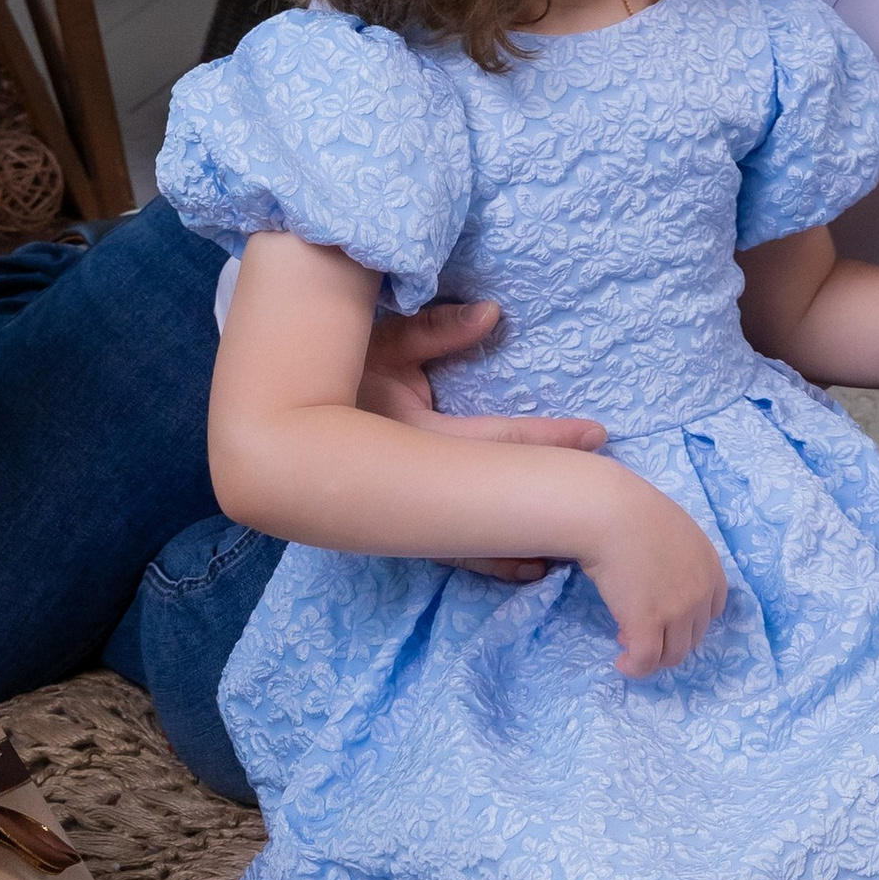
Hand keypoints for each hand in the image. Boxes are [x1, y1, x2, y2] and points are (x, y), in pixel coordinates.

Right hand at [359, 299, 606, 580]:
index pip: (497, 439)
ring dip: (517, 543)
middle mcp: (409, 482)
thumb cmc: (337, 369)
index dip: (549, 437)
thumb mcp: (386, 344)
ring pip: (471, 537)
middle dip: (547, 500)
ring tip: (562, 556)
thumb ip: (438, 330)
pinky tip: (525, 566)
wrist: (274, 418)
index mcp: (413, 437)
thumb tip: (492, 313)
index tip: (598, 434)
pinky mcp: (398, 522)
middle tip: (605, 500)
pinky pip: (452, 546)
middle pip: (492, 499)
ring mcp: (401, 509)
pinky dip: (489, 556)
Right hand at [574, 473, 728, 678]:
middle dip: (668, 637)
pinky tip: (622, 663)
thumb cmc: (634, 514)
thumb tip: (658, 582)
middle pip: (694, 636)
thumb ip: (678, 560)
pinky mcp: (648, 624)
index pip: (711, 611)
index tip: (664, 616)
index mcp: (711, 568)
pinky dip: (635, 668)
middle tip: (638, 627)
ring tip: (627, 641)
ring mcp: (677, 611)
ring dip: (653, 654)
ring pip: (673, 654)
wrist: (612, 514)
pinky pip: (646, 661)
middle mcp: (700, 593)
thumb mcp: (675, 533)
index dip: (687, 619)